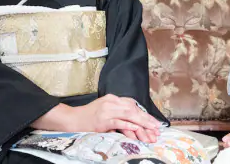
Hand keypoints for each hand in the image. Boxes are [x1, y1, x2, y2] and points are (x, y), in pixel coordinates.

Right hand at [34, 95, 161, 140]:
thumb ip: (117, 111)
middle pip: (133, 109)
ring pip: (130, 115)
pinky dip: (130, 126)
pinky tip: (138, 130)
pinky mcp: (104, 120)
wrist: (72, 119)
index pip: (132, 104)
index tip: (153, 121)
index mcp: (112, 98)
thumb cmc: (88, 116)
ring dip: (142, 123)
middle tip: (157, 127)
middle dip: (147, 119)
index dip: (144, 113)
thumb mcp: (104, 109)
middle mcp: (111, 102)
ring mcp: (107, 110)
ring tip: (151, 131)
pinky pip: (120, 122)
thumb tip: (131, 119)